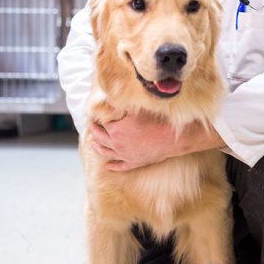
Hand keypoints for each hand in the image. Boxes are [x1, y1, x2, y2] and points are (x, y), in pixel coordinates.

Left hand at [90, 112, 224, 171]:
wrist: (172, 138)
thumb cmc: (156, 120)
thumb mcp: (137, 108)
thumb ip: (121, 104)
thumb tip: (109, 98)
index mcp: (115, 129)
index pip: (103, 123)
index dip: (99, 118)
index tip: (96, 115)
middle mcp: (117, 144)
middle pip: (100, 137)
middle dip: (94, 131)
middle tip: (91, 126)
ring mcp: (125, 155)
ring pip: (106, 153)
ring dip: (98, 148)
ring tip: (93, 144)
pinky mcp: (134, 163)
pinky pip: (120, 166)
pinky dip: (113, 166)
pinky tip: (108, 166)